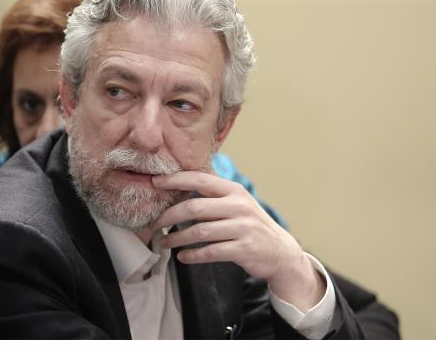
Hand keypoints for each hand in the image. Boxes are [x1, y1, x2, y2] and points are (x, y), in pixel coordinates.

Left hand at [151, 171, 324, 312]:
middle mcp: (239, 206)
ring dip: (177, 238)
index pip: (200, 179)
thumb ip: (213, 195)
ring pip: (199, 232)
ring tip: (164, 243)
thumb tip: (178, 185)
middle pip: (194, 207)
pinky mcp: (244, 249)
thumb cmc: (251, 225)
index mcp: (234, 190)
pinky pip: (210, 252)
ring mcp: (243, 228)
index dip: (175, 180)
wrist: (280, 252)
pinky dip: (192, 255)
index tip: (155, 182)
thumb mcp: (237, 203)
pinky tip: (182, 257)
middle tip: (154, 224)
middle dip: (169, 216)